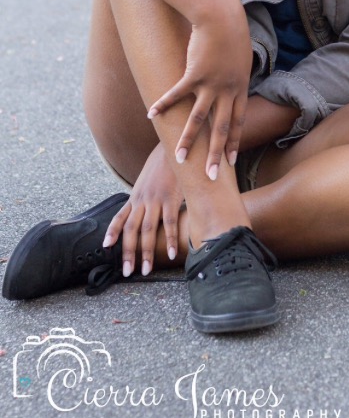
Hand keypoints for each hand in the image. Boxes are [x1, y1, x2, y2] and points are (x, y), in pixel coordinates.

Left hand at [103, 144, 183, 276]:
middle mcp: (142, 199)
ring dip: (145, 252)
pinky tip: (170, 254)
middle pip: (131, 229)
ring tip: (145, 270)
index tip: (106, 247)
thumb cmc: (164, 164)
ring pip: (147, 230)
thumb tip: (148, 208)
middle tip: (127, 272)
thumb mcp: (150, 180)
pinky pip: (169, 223)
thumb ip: (147, 195)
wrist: (173, 146)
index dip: (112, 232)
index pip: (120, 216)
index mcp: (136, 196)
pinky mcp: (171, 197)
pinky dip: (168, 239)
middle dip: (128, 252)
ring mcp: (155, 199)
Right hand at [147, 0, 252, 180]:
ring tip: (180, 159)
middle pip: (222, 128)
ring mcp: (211, 84)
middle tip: (213, 177)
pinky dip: (164, 104)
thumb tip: (230, 76)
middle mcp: (227, 90)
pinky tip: (152, 115)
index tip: (233, 161)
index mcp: (240, 87)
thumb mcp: (239, 55)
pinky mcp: (194, 74)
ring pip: (199, 119)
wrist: (223, 16)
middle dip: (217, 154)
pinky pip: (177, 94)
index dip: (235, 142)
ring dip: (189, 140)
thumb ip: (235, 70)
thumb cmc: (231, 30)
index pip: (238, 122)